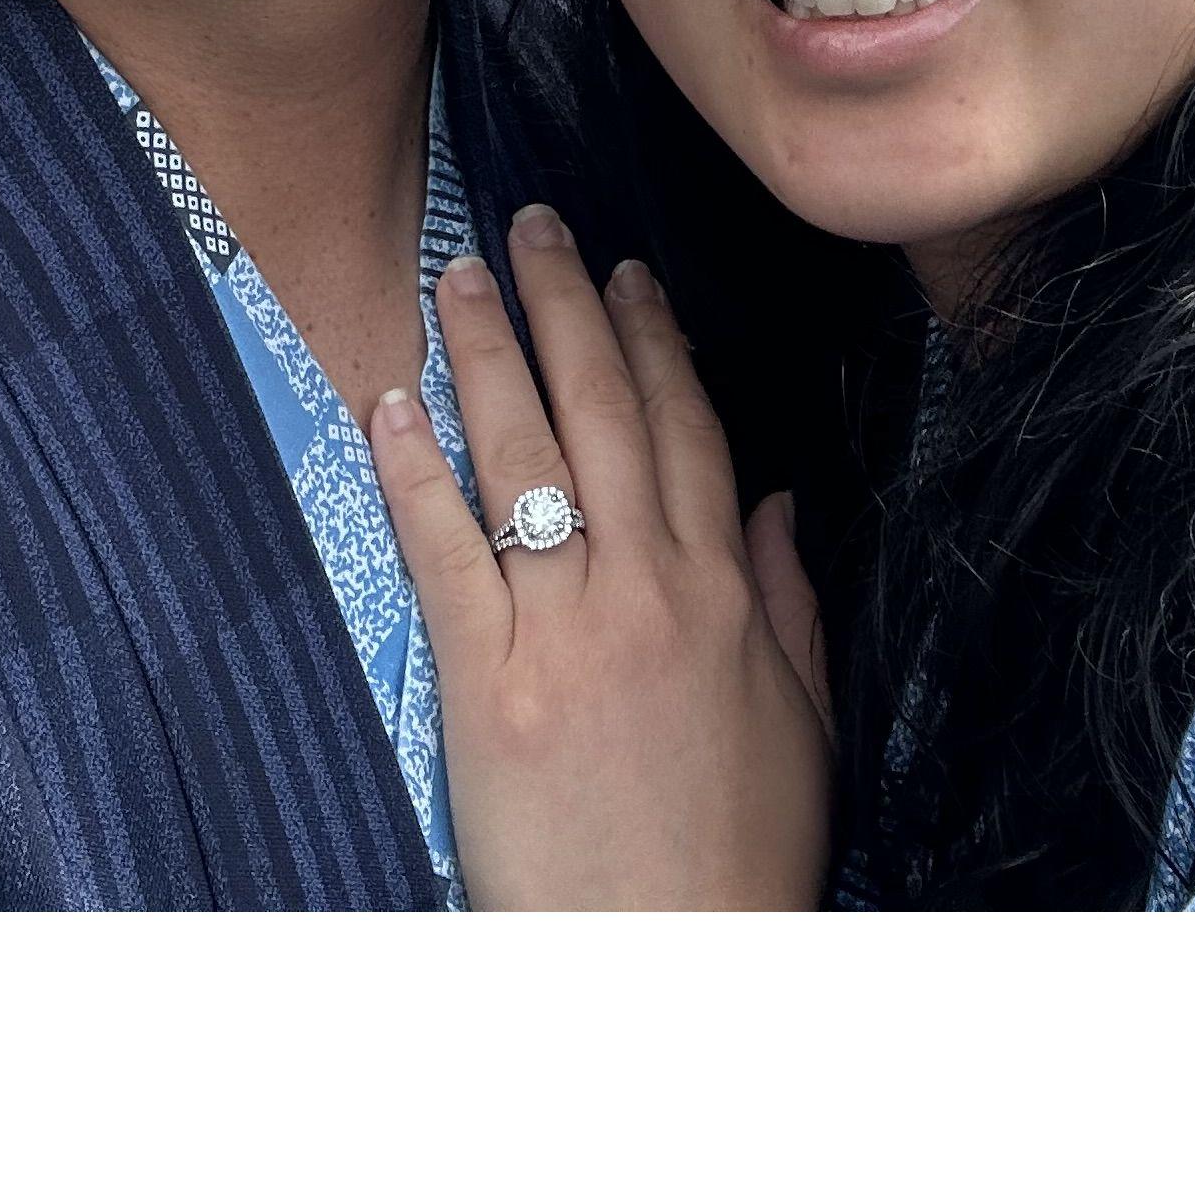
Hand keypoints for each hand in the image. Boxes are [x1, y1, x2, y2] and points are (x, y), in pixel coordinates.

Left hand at [370, 206, 831, 910]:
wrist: (675, 970)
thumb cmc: (738, 862)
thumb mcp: (802, 724)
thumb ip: (788, 603)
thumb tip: (772, 501)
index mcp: (725, 595)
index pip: (686, 428)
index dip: (654, 339)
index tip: (626, 272)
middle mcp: (649, 591)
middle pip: (604, 412)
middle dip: (566, 305)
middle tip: (531, 224)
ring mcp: (567, 632)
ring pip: (524, 455)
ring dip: (487, 351)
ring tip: (457, 274)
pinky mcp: (491, 686)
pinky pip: (447, 552)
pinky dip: (415, 471)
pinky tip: (391, 404)